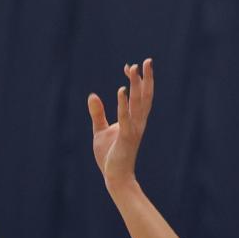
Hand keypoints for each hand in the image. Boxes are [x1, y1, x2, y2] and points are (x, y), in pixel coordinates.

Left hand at [88, 59, 153, 189]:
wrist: (115, 177)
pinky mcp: (126, 138)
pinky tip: (120, 91)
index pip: (138, 97)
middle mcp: (137, 123)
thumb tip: (92, 95)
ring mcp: (133, 130)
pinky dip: (123, 104)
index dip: (135, 81)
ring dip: (135, 86)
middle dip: (145, 79)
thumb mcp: (100, 131)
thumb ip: (98, 113)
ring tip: (133, 68)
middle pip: (144, 97)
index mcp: (133, 121)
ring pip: (137, 104)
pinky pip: (125, 118)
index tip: (128, 67)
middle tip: (146, 60)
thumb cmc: (110, 156)